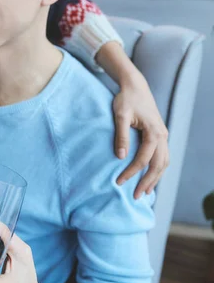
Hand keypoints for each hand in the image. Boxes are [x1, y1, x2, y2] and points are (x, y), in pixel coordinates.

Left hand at [113, 74, 168, 198]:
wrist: (135, 86)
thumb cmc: (125, 99)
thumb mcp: (120, 115)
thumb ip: (121, 135)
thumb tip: (121, 157)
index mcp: (154, 132)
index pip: (143, 159)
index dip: (131, 172)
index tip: (119, 182)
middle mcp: (162, 136)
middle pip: (158, 165)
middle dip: (147, 182)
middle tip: (135, 196)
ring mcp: (163, 136)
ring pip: (163, 163)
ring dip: (155, 178)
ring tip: (144, 192)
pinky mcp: (160, 136)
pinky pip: (162, 157)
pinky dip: (157, 169)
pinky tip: (149, 177)